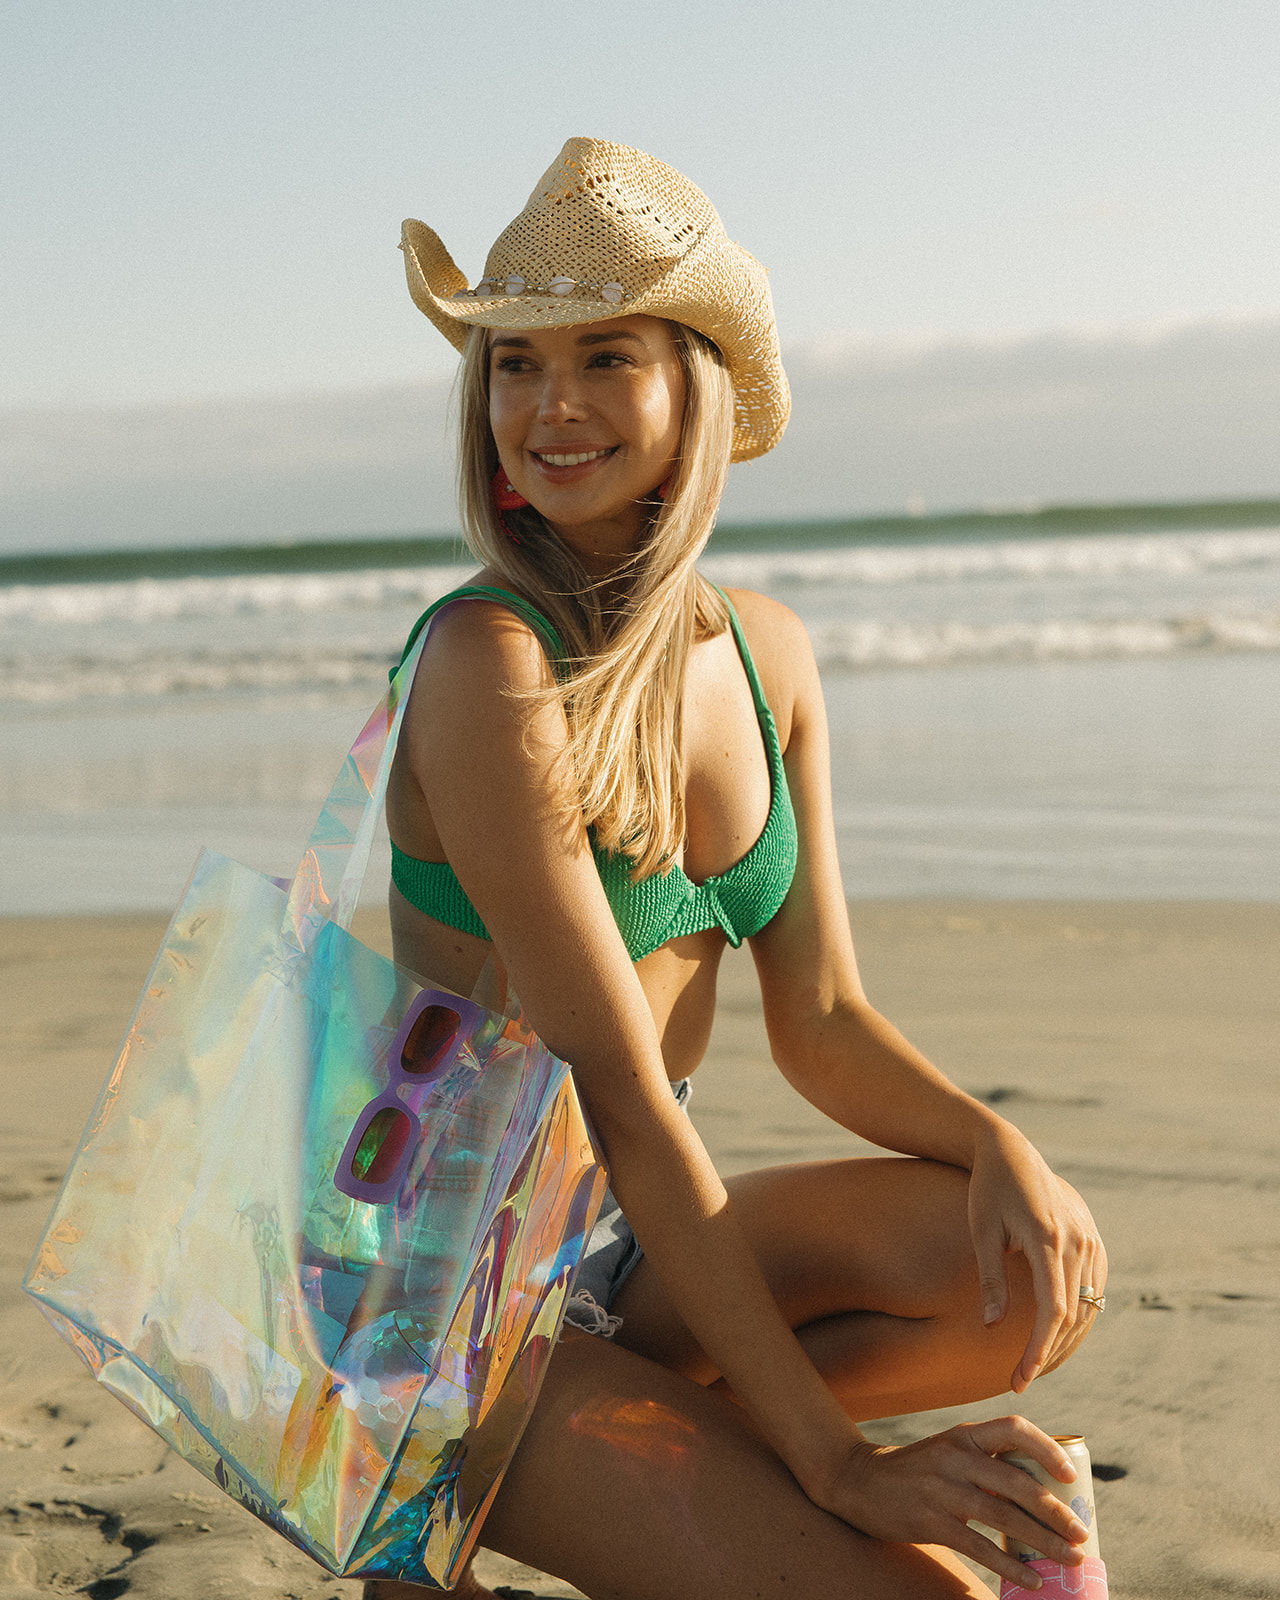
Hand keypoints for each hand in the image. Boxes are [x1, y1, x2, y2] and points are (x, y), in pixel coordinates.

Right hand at [806, 1416, 1089, 1591]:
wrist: (859, 1481)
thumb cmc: (917, 1470)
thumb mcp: (949, 1452)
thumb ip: (986, 1462)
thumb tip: (1041, 1490)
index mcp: (964, 1435)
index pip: (1013, 1429)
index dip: (1047, 1449)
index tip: (1070, 1475)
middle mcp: (955, 1456)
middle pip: (1016, 1480)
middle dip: (1055, 1509)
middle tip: (1081, 1533)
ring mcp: (942, 1489)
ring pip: (1003, 1515)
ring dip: (1043, 1540)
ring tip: (1070, 1558)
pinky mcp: (930, 1521)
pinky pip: (979, 1546)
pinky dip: (1010, 1564)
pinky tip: (1031, 1578)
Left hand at [968, 1124, 1107, 1391]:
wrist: (1010, 1151)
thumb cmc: (988, 1191)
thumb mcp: (982, 1232)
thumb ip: (991, 1280)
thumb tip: (992, 1327)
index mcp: (1048, 1240)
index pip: (1053, 1311)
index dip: (1038, 1349)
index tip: (1020, 1378)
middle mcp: (1077, 1241)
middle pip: (1072, 1314)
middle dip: (1048, 1351)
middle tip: (1020, 1378)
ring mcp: (1090, 1238)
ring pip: (1087, 1304)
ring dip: (1065, 1337)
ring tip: (1035, 1362)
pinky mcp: (1092, 1238)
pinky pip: (1093, 1286)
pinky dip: (1079, 1313)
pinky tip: (1057, 1332)